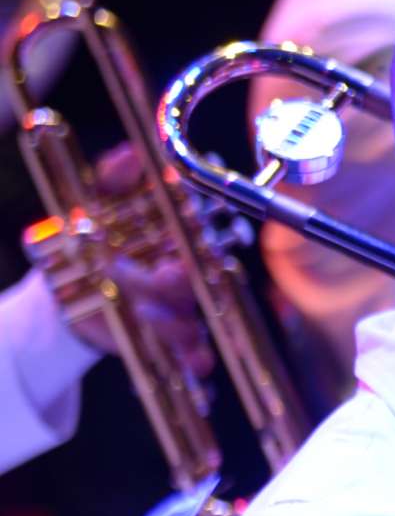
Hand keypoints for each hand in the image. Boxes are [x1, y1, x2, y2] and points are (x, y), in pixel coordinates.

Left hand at [61, 144, 214, 379]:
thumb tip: (132, 152)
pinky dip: (198, 358)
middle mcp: (187, 273)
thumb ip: (114, 177)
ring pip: (194, 317)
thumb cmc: (92, 235)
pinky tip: (197, 363)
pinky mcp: (171, 338)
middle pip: (200, 280)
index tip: (181, 243)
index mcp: (177, 238)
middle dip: (180, 282)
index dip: (199, 240)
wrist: (73, 284)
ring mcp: (182, 307)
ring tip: (148, 315)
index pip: (201, 238)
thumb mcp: (95, 200)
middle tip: (163, 276)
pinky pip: (193, 351)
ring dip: (177, 322)